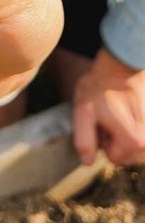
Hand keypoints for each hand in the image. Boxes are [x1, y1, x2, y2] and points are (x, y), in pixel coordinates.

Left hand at [73, 48, 144, 165]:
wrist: (122, 60)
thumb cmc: (100, 85)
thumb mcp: (83, 111)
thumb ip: (84, 141)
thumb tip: (87, 162)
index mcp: (133, 141)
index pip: (114, 158)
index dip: (102, 139)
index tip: (100, 120)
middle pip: (128, 153)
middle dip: (116, 138)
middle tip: (108, 115)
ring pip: (136, 142)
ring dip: (126, 131)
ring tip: (117, 109)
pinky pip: (143, 130)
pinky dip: (134, 122)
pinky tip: (127, 106)